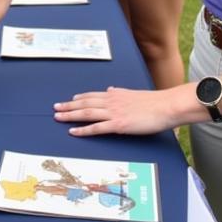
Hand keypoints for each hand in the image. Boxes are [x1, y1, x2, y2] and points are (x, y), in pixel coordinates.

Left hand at [53, 86, 173, 135]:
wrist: (166, 106)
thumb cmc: (154, 102)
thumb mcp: (134, 93)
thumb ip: (120, 93)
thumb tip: (110, 89)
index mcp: (115, 94)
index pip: (92, 95)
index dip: (79, 98)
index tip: (70, 100)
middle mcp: (111, 101)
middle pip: (85, 104)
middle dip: (68, 106)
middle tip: (55, 108)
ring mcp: (114, 113)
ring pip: (86, 114)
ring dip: (70, 115)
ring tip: (58, 118)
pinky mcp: (118, 125)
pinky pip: (96, 128)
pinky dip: (83, 130)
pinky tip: (73, 131)